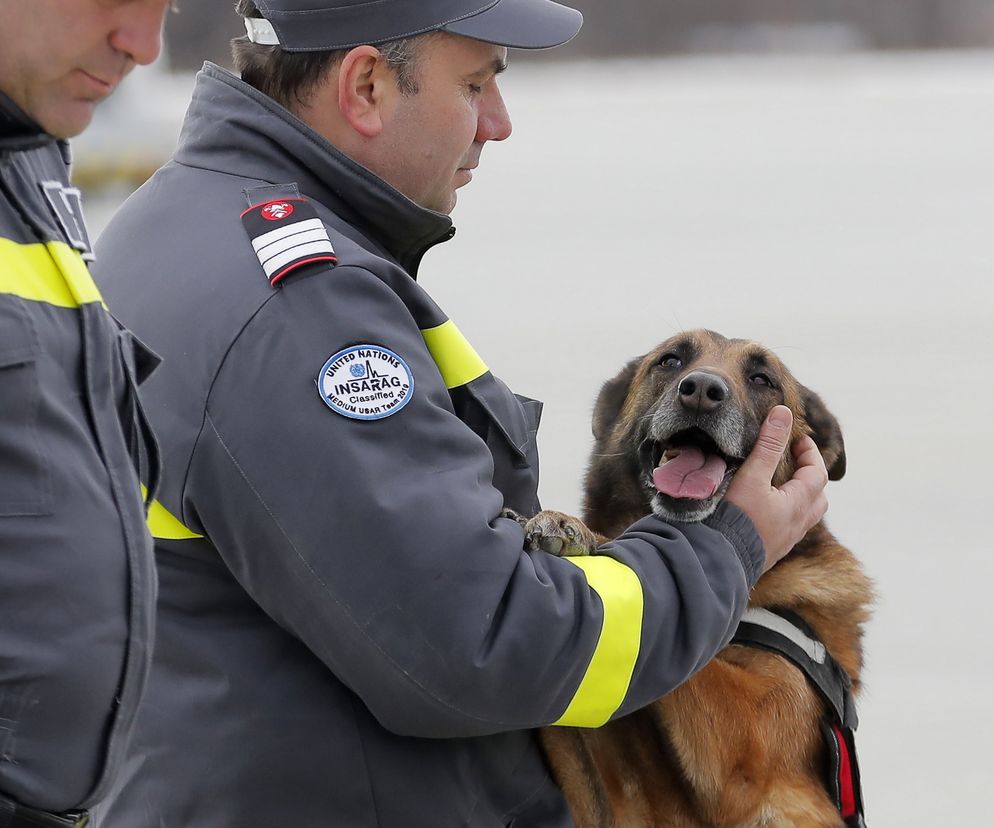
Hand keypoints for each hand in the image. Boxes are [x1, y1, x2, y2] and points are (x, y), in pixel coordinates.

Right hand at [725, 406, 828, 571]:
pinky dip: (786, 513)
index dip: (810, 452)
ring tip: (781, 483)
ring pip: (805, 515)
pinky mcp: (770, 551)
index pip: (817, 473)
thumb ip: (768, 445)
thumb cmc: (734, 519)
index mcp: (798, 504)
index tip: (797, 439)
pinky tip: (765, 509)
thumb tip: (783, 414)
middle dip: (810, 475)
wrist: (716, 561)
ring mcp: (785, 541)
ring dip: (800, 496)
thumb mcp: (751, 477)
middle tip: (794, 460)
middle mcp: (797, 525)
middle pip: (818, 496)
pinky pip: (788, 528)